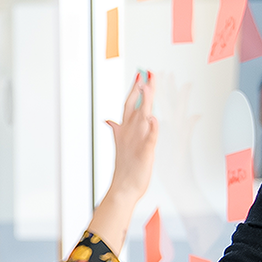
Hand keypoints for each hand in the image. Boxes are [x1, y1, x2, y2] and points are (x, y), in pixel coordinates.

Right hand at [87, 72, 158, 251]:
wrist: (124, 187)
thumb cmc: (126, 167)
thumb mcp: (121, 144)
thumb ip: (116, 130)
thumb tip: (108, 120)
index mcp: (126, 129)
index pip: (130, 104)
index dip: (135, 89)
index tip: (140, 75)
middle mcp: (130, 132)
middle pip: (135, 106)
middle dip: (141, 89)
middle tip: (146, 74)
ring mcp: (136, 141)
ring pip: (141, 117)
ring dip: (144, 102)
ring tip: (147, 88)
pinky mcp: (144, 153)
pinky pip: (149, 139)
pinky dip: (151, 129)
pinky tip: (153, 119)